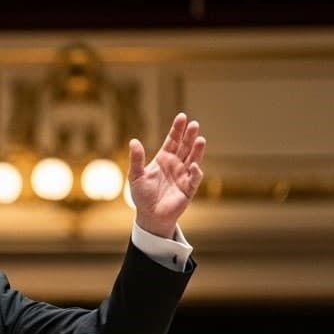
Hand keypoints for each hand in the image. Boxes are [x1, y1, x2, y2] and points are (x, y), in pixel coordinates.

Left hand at [128, 113, 205, 238]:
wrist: (149, 216)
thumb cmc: (142, 196)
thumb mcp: (135, 176)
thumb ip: (136, 159)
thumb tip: (133, 141)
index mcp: (163, 159)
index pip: (172, 141)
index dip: (177, 129)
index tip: (182, 117)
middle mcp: (176, 164)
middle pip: (184, 147)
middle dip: (189, 135)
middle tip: (194, 124)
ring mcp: (183, 175)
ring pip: (193, 159)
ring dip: (197, 150)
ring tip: (200, 139)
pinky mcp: (188, 188)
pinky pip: (194, 178)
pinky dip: (195, 172)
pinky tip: (194, 166)